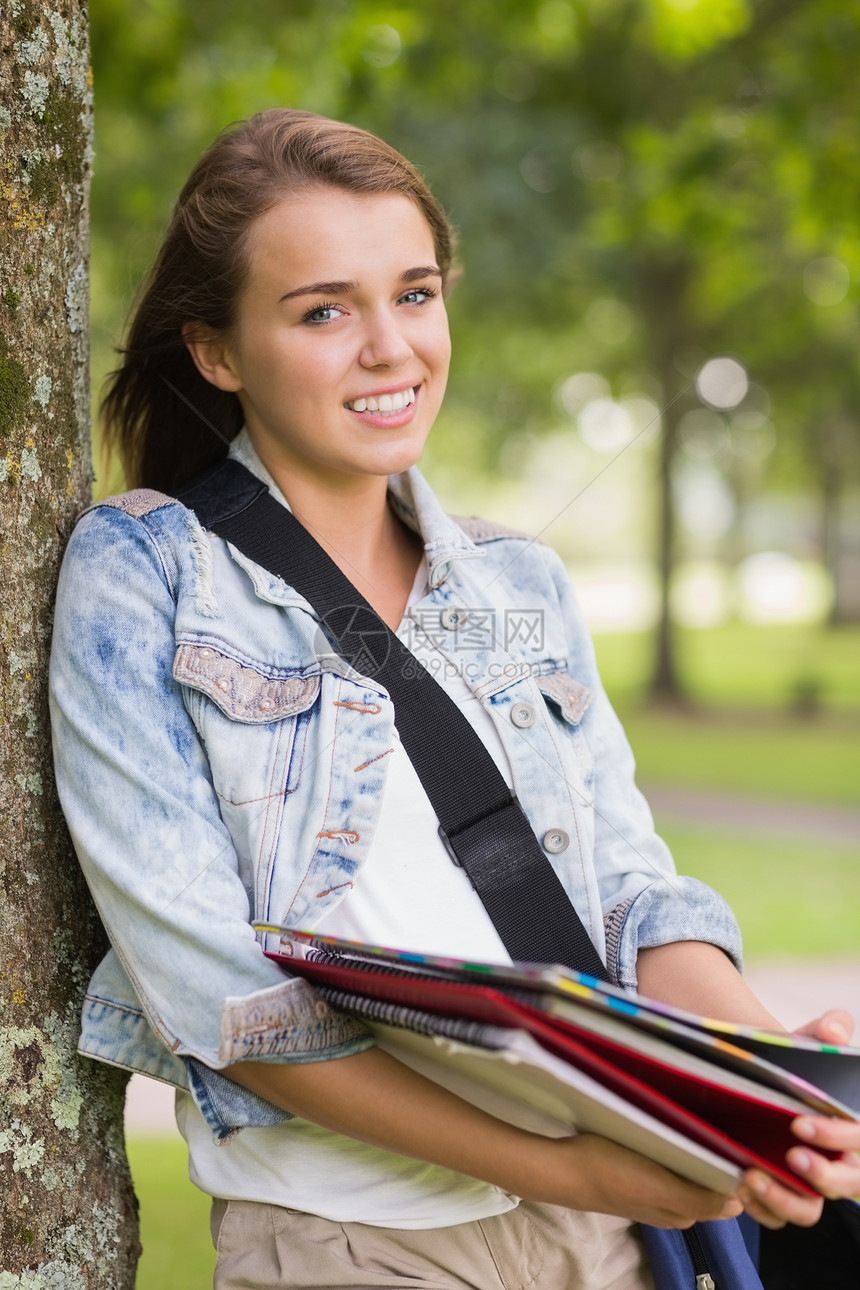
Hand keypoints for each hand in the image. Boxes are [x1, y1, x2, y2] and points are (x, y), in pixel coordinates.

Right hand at [546, 1134, 742, 1229]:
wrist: (565, 1167)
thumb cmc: (612, 1176)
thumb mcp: (658, 1188)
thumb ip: (698, 1200)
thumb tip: (739, 1204)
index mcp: (683, 1212)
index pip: (722, 1194)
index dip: (730, 1173)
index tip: (734, 1144)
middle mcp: (672, 1206)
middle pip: (706, 1182)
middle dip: (714, 1160)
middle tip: (715, 1129)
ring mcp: (654, 1190)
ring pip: (687, 1172)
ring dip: (694, 1153)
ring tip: (696, 1126)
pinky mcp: (639, 1175)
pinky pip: (668, 1164)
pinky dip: (674, 1151)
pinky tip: (670, 1133)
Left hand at [739, 1008, 859, 1226]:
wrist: (761, 1085)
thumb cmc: (792, 1070)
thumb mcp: (806, 1046)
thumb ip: (824, 1032)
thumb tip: (836, 1027)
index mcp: (850, 1131)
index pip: (856, 1139)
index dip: (835, 1135)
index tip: (801, 1124)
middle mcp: (837, 1163)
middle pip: (846, 1185)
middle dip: (822, 1175)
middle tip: (791, 1157)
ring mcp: (809, 1185)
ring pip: (809, 1210)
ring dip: (784, 1199)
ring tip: (752, 1178)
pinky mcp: (782, 1196)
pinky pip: (777, 1216)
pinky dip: (760, 1207)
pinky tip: (738, 1187)